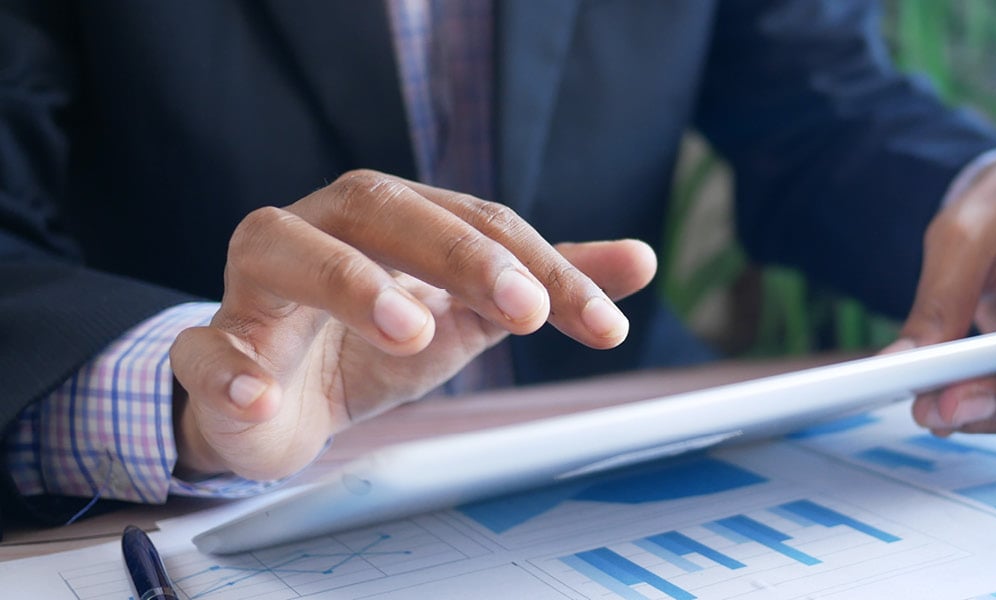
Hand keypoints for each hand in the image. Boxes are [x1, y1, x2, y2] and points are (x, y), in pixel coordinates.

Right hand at [169, 170, 656, 479]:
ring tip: (410, 331)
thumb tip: (643, 260)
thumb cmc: (375, 340)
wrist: (279, 403)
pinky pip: (205, 352)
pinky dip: (229, 372)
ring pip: (285, 251)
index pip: (474, 221)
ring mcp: (255, 286)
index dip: (541, 266)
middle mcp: (318, 228)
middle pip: (382, 209)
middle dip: (457, 254)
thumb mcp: (472, 310)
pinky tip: (261, 397)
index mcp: (387, 216)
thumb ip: (550, 281)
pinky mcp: (211, 350)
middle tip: (522, 307)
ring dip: (349, 284)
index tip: (600, 320)